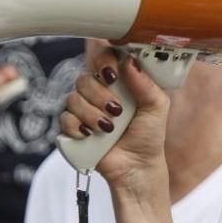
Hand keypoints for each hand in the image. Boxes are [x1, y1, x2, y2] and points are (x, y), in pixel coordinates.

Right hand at [61, 42, 169, 192]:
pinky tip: (91, 135)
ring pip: (73, 98)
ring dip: (91, 114)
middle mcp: (99, 91)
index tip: (113, 74)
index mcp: (119, 80)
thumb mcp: (157, 105)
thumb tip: (129, 60)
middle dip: (100, 95)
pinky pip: (64, 118)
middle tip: (117, 110)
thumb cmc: (149, 134)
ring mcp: (84, 109)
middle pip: (84, 78)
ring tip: (108, 128)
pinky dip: (77, 126)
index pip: (102, 56)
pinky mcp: (73, 127)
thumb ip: (145, 82)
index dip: (103, 60)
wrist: (137, 166)